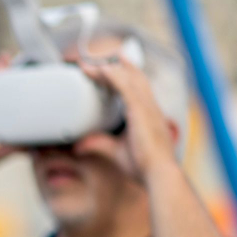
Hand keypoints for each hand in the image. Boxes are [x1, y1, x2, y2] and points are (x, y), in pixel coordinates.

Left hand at [78, 57, 177, 179]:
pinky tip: (101, 70)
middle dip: (115, 66)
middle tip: (95, 61)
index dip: (121, 76)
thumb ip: (98, 144)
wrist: (158, 174)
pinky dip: (113, 76)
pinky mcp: (140, 111)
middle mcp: (149, 107)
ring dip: (108, 69)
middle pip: (133, 78)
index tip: (105, 69)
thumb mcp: (115, 152)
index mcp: (147, 115)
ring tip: (90, 64)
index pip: (134, 88)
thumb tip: (79, 146)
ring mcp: (147, 107)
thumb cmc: (143, 167)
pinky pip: (125, 87)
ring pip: (128, 78)